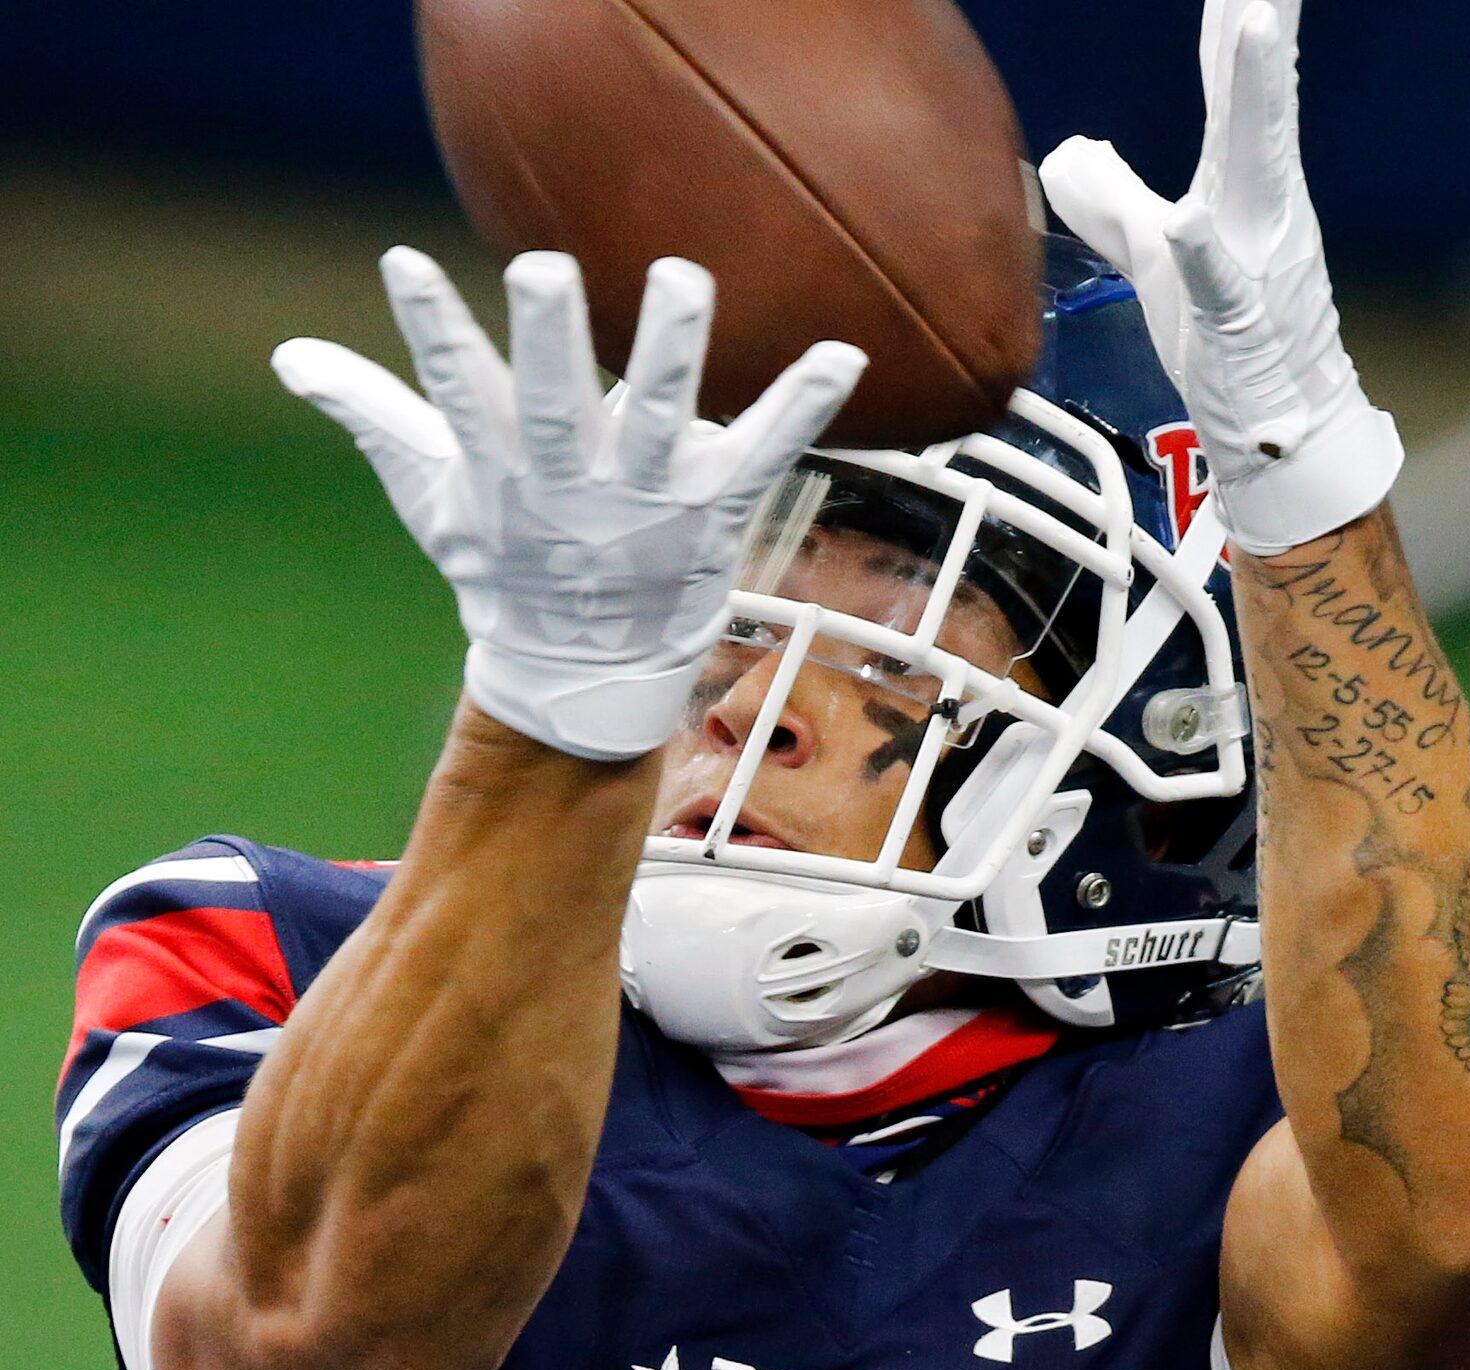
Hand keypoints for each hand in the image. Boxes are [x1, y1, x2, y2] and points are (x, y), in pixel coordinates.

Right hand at [274, 250, 865, 759]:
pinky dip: (803, 405)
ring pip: (659, 418)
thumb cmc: (505, 566)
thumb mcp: (434, 495)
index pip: (457, 395)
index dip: (432, 334)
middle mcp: (573, 482)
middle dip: (548, 341)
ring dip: (670, 352)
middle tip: (540, 268)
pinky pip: (764, 452)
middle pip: (555, 406)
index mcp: (503, 470)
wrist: (582, 671)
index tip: (405, 264)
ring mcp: (647, 498)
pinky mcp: (713, 508)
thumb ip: (375, 415)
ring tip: (681, 276)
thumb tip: (290, 357)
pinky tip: (845, 354)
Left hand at [1039, 0, 1401, 556]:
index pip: (1235, 90)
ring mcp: (1255, 265)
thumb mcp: (1156, 259)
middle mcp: (1259, 211)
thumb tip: (1069, 152)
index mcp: (1239, 190)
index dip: (1232, 24)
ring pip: (1259, 167)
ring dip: (1256, 97)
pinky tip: (1189, 218)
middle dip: (1260, 24)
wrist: (1278, 430)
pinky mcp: (1238, 326)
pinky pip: (1221, 284)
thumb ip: (1117, 202)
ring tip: (1252, 23)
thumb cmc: (1225, 344)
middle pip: (1258, 102)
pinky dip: (1204, 251)